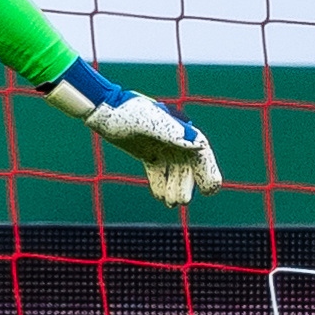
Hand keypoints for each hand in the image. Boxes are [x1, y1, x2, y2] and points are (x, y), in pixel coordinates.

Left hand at [43, 58, 221, 207]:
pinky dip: (160, 185)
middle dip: (187, 184)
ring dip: (174, 188)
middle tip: (182, 201)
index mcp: (180, 128)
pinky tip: (160, 197)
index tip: (211, 189)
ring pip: (174, 172)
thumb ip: (171, 132)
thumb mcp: (146, 120)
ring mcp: (161, 147)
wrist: (103, 110)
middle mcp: (174, 139)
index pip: (200, 151)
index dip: (209, 170)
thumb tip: (199, 144)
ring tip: (171, 204)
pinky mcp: (148, 154)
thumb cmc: (125, 111)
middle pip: (188, 166)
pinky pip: (158, 172)